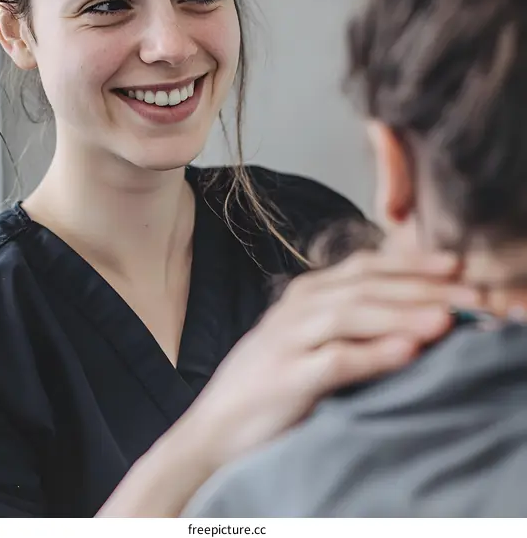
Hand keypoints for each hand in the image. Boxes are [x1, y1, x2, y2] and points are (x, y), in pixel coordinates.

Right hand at [185, 250, 478, 469]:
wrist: (216, 424)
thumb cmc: (272, 380)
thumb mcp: (311, 339)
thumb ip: (353, 320)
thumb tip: (417, 312)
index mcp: (307, 292)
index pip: (367, 267)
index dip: (413, 264)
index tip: (456, 265)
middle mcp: (298, 307)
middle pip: (367, 286)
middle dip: (423, 287)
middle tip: (472, 295)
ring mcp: (289, 339)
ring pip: (353, 314)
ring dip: (404, 314)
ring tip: (447, 319)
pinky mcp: (286, 376)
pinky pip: (336, 361)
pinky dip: (374, 355)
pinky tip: (408, 353)